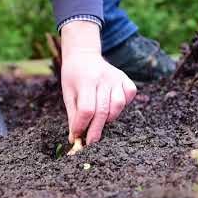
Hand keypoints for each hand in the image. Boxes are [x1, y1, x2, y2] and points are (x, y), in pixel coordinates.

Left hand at [60, 21, 136, 144]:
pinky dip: (123, 104)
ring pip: (118, 105)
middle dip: (95, 130)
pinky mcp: (125, 78)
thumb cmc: (73, 77)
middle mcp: (103, 78)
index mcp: (85, 81)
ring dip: (109, 118)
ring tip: (99, 119)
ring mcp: (116, 77)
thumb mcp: (68, 93)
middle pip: (102, 111)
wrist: (83, 55)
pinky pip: (129, 95)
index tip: (77, 136)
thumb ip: (73, 115)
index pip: (86, 109)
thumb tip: (75, 138)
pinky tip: (112, 105)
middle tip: (90, 142)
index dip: (82, 125)